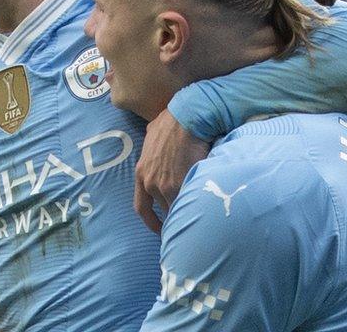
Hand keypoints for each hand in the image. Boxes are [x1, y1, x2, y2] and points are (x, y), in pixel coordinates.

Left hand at [134, 110, 209, 232]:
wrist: (185, 118)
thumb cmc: (170, 121)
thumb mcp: (152, 135)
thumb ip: (152, 148)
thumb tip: (155, 141)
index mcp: (141, 173)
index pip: (141, 207)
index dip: (151, 221)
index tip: (160, 228)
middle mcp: (150, 183)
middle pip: (162, 210)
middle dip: (174, 216)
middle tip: (186, 222)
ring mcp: (165, 186)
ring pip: (176, 208)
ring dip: (186, 212)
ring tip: (199, 216)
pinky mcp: (182, 184)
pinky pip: (187, 203)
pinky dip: (195, 207)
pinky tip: (205, 210)